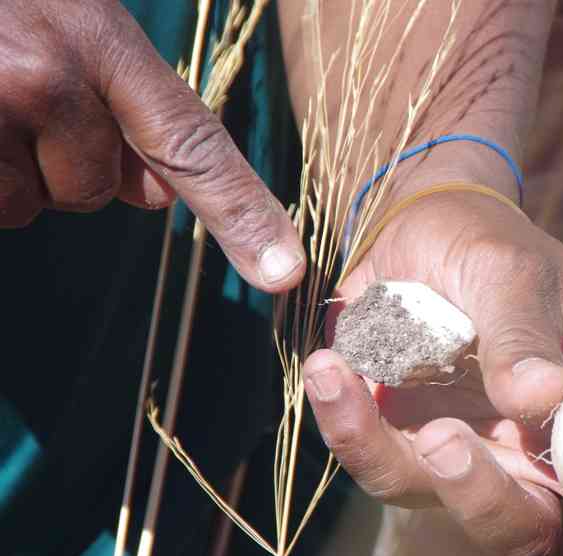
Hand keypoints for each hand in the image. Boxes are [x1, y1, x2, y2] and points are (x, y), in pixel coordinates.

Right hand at [0, 0, 304, 291]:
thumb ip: (122, 105)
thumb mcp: (69, 25)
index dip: (242, 213)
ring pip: (28, 204)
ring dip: (5, 173)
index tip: (285, 273)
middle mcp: (47, 76)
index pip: (191, 141)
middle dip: (58, 162)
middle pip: (92, 189)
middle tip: (9, 92)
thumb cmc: (2, 8)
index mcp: (97, 38)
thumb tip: (154, 195)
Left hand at [303, 189, 562, 555]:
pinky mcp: (417, 455)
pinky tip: (335, 373)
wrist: (413, 235)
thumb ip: (525, 335)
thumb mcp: (512, 271)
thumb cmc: (487, 245)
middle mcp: (561, 443)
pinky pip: (393, 475)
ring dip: (469, 489)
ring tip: (433, 429)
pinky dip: (358, 435)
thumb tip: (544, 403)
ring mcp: (492, 458)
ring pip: (498, 523)